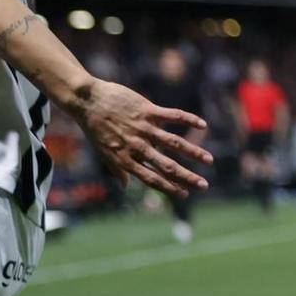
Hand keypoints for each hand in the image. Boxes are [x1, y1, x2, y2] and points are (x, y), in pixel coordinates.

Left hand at [73, 80, 212, 196]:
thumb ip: (117, 169)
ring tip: (209, 160)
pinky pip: (172, 116)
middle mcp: (137, 146)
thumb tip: (125, 186)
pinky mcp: (147, 110)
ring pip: (174, 143)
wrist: (86, 101)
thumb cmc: (94, 128)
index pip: (152, 178)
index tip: (185, 195)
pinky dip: (188, 119)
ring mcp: (143, 128)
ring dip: (193, 152)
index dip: (169, 188)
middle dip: (187, 177)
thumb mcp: (102, 152)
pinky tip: (203, 125)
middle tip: (204, 185)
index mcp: (126, 159)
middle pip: (167, 165)